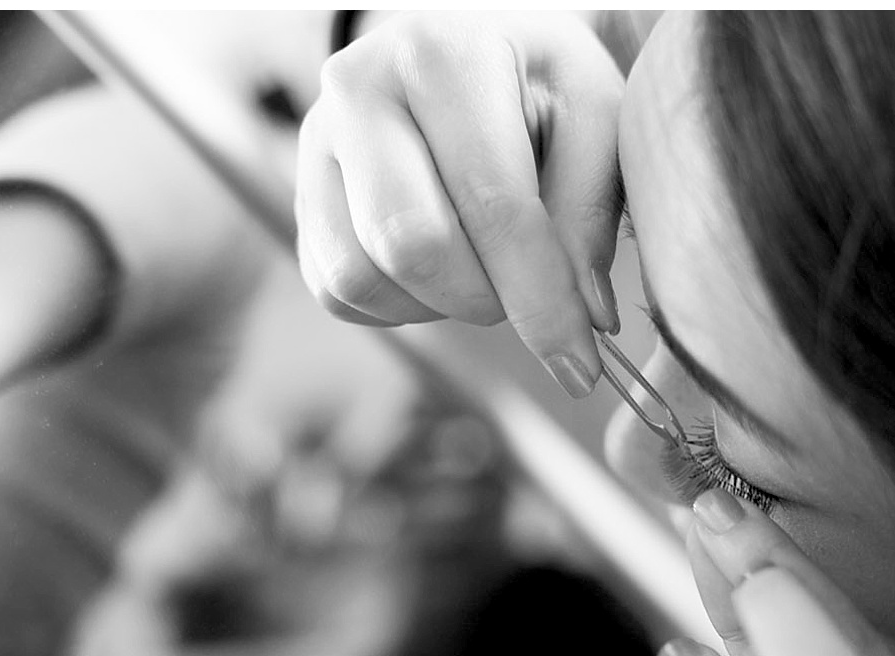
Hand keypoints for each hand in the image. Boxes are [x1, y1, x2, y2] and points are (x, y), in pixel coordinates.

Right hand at [294, 12, 624, 396]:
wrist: (462, 51)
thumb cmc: (536, 83)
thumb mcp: (593, 113)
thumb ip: (593, 209)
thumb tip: (587, 315)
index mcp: (441, 56)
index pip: (494, 208)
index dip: (542, 301)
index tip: (584, 365)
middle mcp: (358, 91)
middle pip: (411, 248)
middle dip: (486, 300)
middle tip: (528, 291)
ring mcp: (314, 147)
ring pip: (362, 279)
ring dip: (437, 305)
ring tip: (482, 267)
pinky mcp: (301, 200)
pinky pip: (339, 293)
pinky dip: (399, 307)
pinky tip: (439, 269)